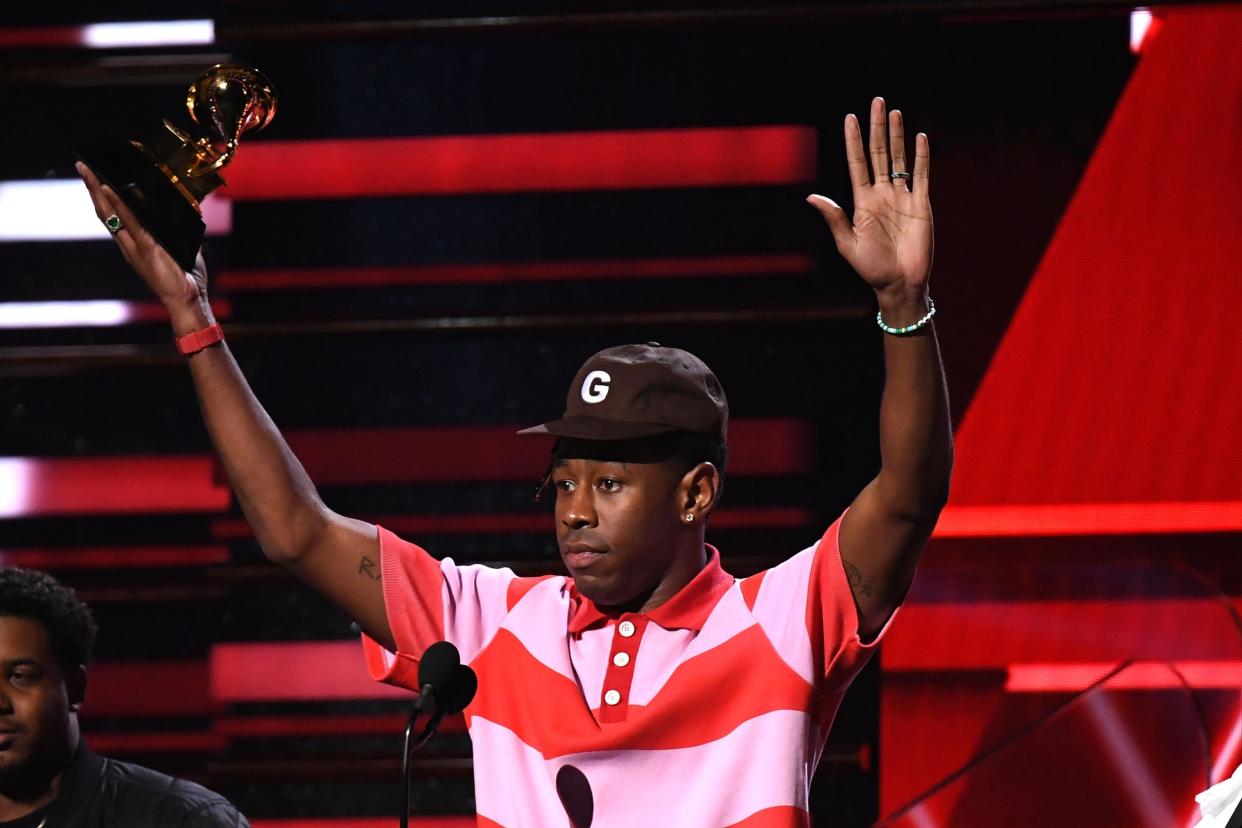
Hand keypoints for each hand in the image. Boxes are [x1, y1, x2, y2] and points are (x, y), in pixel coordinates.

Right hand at [76, 161, 212, 330]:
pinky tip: (108, 190)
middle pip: (104, 211)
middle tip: (82, 166)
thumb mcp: (180, 249)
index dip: (103, 197)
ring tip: (88, 172)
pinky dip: (117, 205)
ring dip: (97, 191)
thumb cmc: (187, 278)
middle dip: (92, 187)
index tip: (96, 177)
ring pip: (109, 213)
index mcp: (134, 244)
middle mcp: (128, 244)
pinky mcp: (145, 248)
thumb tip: (185, 213)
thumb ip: (176, 233)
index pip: (113, 216)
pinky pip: (128, 222)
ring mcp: (134, 246)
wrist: (187, 301)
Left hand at [808, 97, 932, 309]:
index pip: (857, 163)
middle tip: (876, 102)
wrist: (899, 284)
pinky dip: (921, 157)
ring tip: (894, 112)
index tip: (850, 118)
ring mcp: (902, 197)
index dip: (854, 140)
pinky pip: (922, 175)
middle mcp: (882, 194)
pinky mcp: (921, 204)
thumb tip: (811, 197)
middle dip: (877, 128)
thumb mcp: (848, 244)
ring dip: (897, 136)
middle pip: (878, 153)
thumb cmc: (871, 268)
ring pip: (899, 159)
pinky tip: (920, 138)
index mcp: (862, 201)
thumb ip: (834, 218)